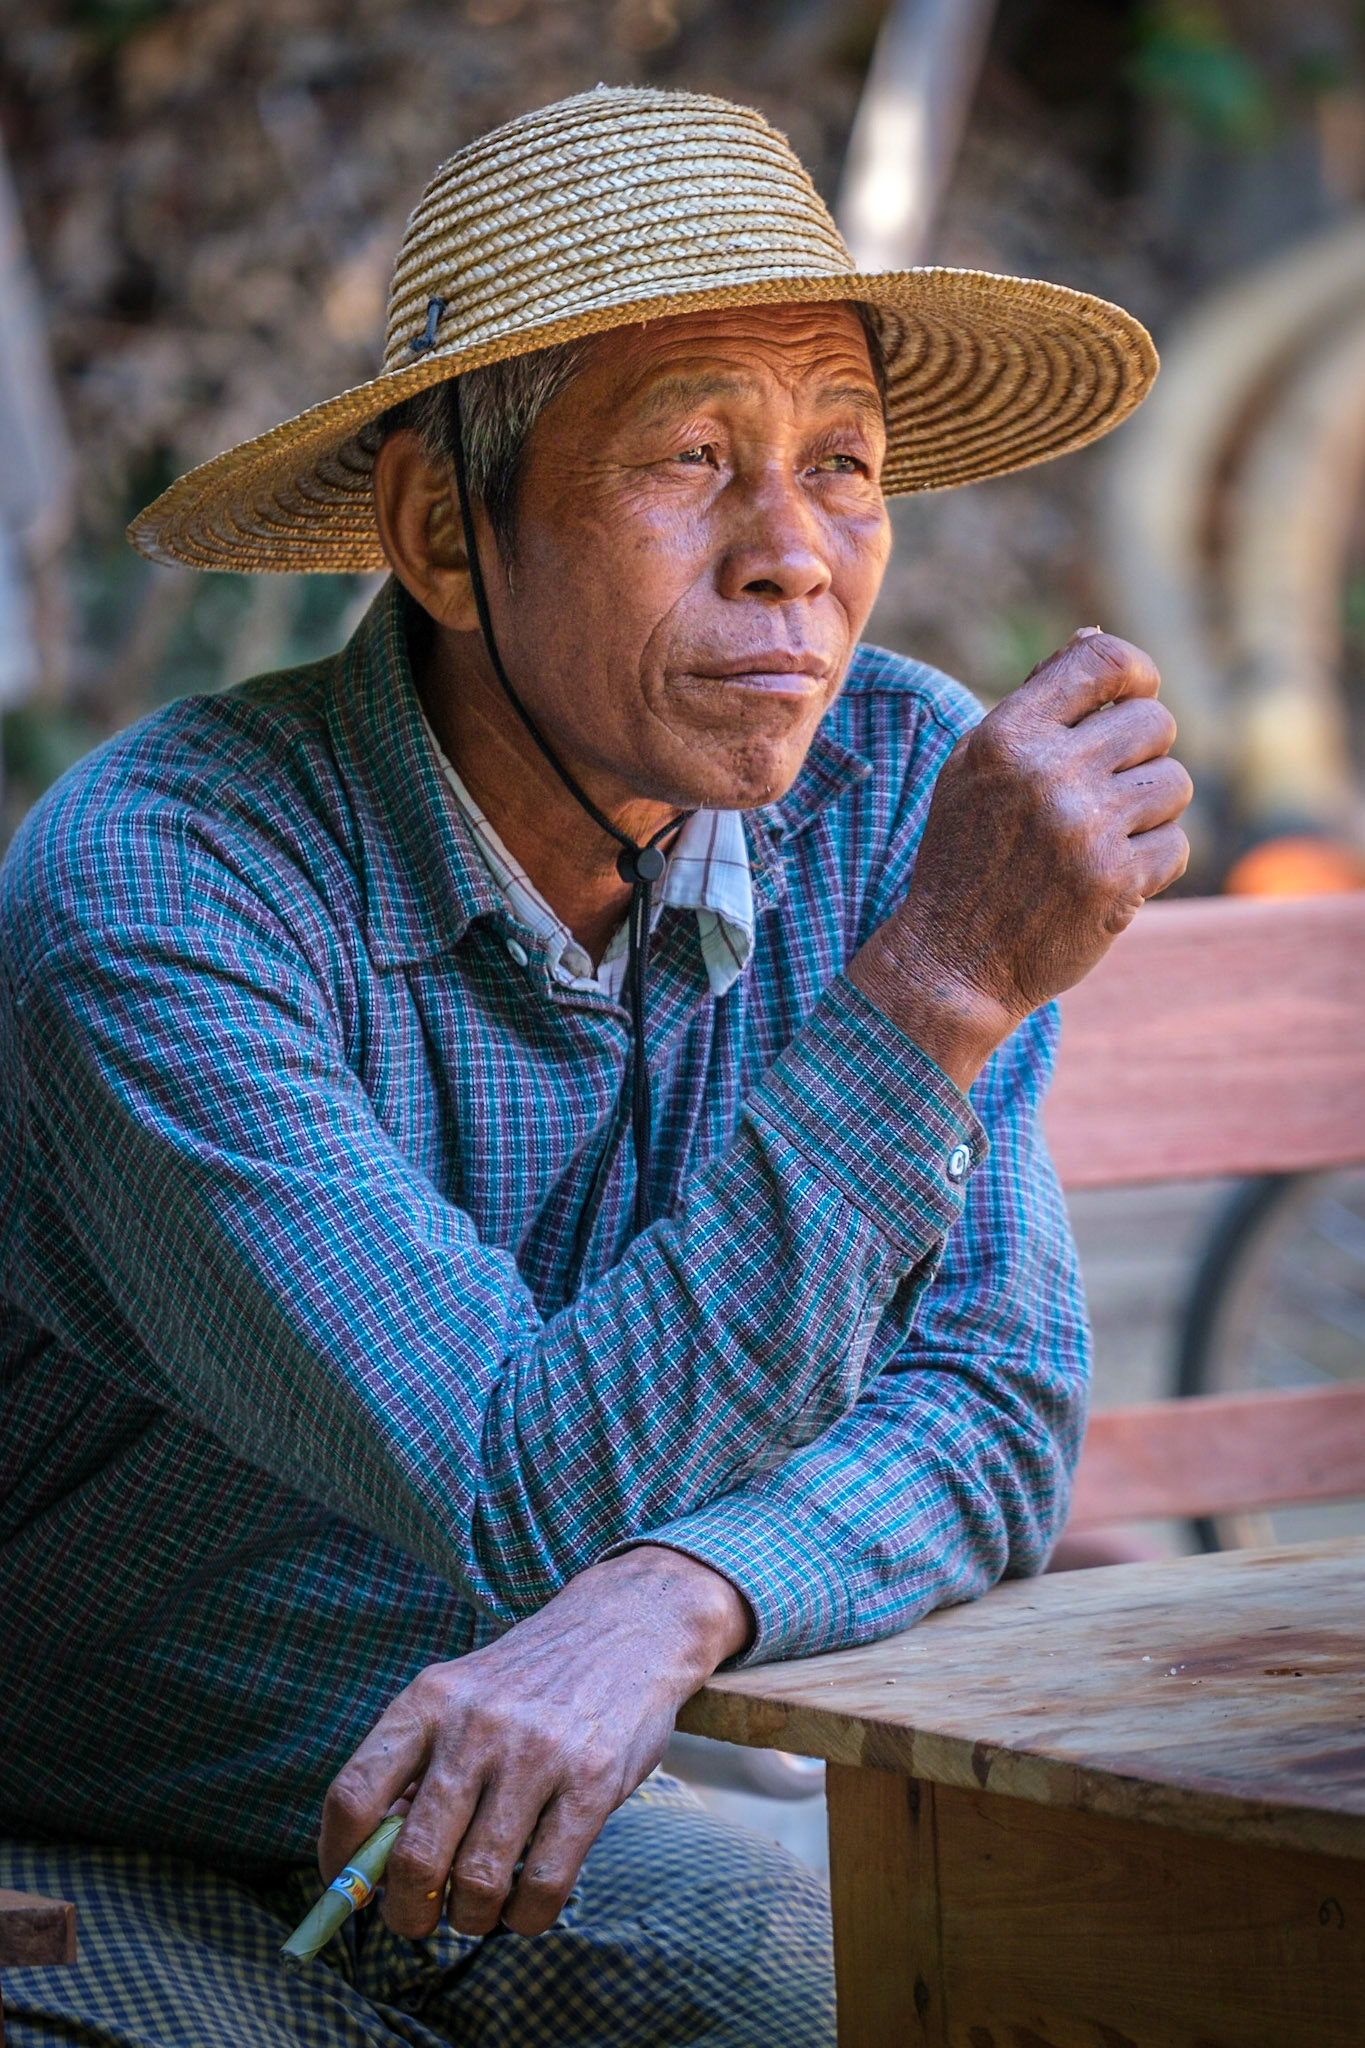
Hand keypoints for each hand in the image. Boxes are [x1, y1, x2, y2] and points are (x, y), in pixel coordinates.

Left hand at [318, 1545, 749, 1939]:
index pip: (354, 1795)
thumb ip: (416, 1767)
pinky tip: (525, 1905)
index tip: (350, 1889)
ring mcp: (536, 1754)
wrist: (625, 1629)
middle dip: (407, 1913)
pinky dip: (526, 1917)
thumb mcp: (459, 1695)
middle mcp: (476, 1726)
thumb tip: (369, 1863)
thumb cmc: (527, 1682)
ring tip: (477, 1908)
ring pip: (478, 1882)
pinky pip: (545, 1885)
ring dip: (470, 1918)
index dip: (340, 1861)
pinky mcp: (592, 1782)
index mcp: (428, 1701)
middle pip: (413, 1858)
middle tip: (419, 1918)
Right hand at [848, 629, 1190, 1089]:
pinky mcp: (1116, 882)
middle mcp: (1047, 775)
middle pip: (1154, 724)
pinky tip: (1109, 881)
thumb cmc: (965, 857)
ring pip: (1174, 784)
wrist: (950, 962)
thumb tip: (1095, 640)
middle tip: (1108, 792)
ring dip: (1149, 813)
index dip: (1136, 672)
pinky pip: (1176, 845)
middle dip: (1142, 755)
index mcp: (1006, 737)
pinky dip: (1152, 865)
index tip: (1136, 694)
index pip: (1104, 664)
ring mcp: (1084, 830)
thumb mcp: (974, 769)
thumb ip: (1034, 705)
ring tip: (1104, 840)